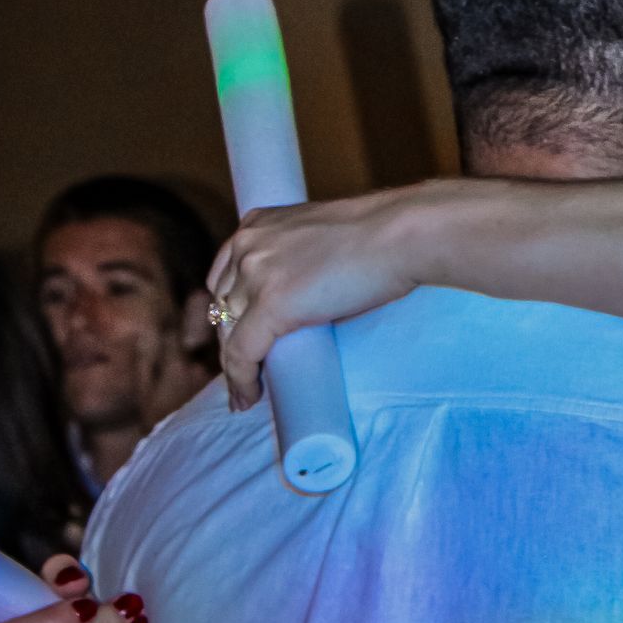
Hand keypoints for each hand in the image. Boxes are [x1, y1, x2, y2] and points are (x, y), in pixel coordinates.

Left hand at [208, 192, 419, 409]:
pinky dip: (243, 380)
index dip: (230, 310)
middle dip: (231, 338)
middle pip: (221, 305)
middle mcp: (247, 245)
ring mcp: (255, 274)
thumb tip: (312, 299)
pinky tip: (249, 398)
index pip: (225, 275)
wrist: (401, 235)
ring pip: (228, 332)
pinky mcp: (271, 305)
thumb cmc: (383, 235)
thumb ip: (305, 258)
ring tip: (248, 392)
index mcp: (258, 224)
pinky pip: (242, 353)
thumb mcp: (323, 237)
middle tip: (247, 369)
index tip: (241, 335)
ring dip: (235, 364)